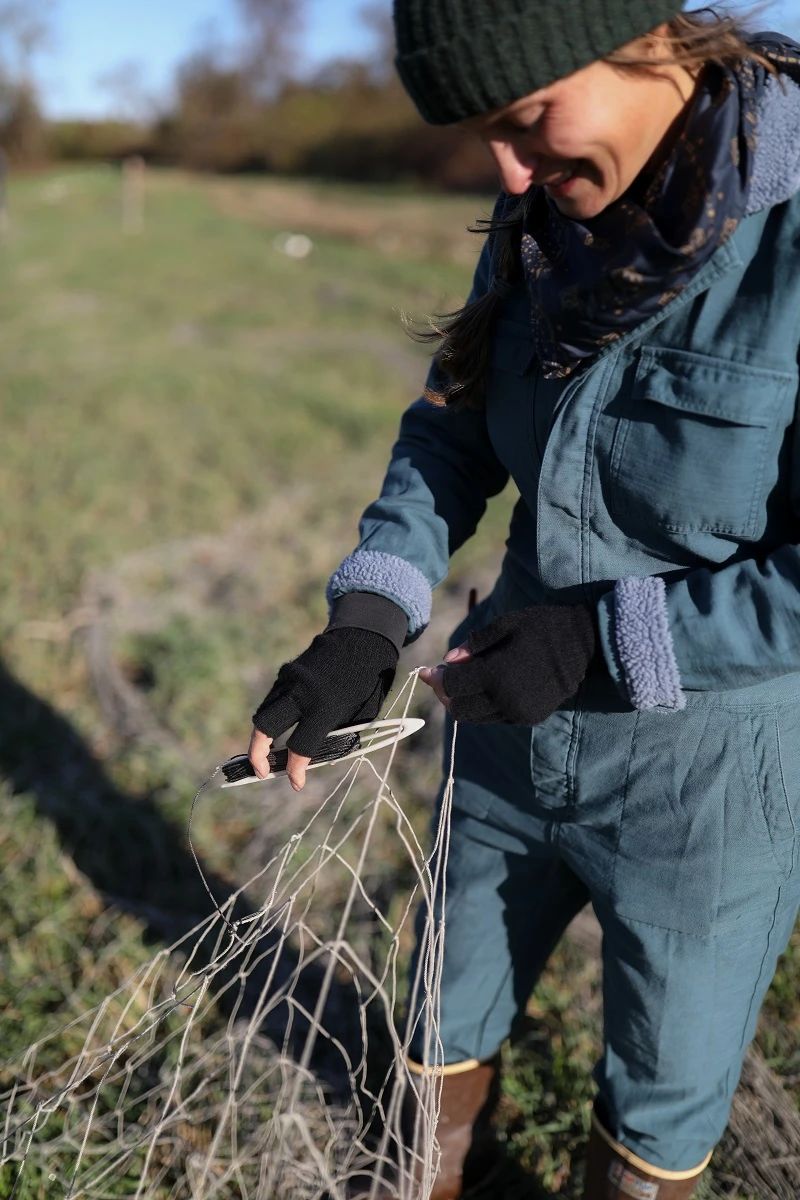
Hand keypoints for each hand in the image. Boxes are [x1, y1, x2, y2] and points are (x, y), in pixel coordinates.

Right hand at [249, 625, 397, 789]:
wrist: (364, 638)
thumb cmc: (368, 681)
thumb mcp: (360, 714)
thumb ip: (336, 735)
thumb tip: (313, 758)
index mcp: (325, 706)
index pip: (300, 747)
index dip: (295, 770)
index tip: (296, 783)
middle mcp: (301, 692)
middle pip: (264, 728)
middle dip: (257, 754)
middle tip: (262, 772)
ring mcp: (290, 679)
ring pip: (263, 713)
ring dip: (260, 737)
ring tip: (265, 756)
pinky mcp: (286, 671)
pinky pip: (272, 699)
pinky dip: (271, 717)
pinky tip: (277, 731)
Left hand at [420, 603, 597, 724]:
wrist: (585, 643)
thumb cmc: (543, 626)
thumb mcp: (505, 625)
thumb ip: (473, 645)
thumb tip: (448, 662)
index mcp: (498, 674)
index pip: (451, 686)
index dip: (434, 679)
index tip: (426, 670)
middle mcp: (507, 700)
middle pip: (459, 709)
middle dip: (445, 694)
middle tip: (443, 676)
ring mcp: (519, 713)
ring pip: (476, 717)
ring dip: (463, 702)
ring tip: (464, 680)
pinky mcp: (529, 718)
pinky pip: (495, 718)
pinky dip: (483, 706)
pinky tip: (487, 686)